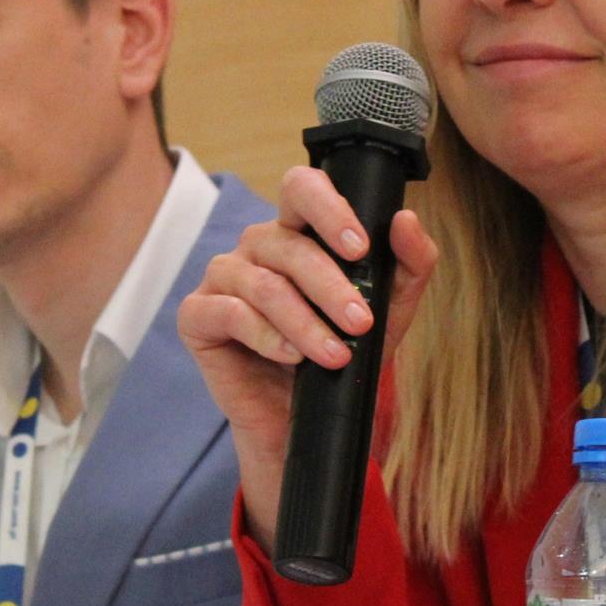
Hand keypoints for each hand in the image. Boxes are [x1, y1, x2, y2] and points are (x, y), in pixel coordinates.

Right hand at [177, 165, 439, 548]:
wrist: (304, 417)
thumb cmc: (341, 351)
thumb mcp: (391, 310)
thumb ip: (408, 264)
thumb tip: (405, 220)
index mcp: (297, 230)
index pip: (302, 188)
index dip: (328, 208)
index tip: (360, 247)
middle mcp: (256, 246)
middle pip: (287, 244)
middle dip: (330, 286)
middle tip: (361, 322)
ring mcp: (223, 278)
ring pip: (263, 284)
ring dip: (305, 322)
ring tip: (335, 355)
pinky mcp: (197, 315)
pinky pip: (229, 313)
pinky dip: (266, 336)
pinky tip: (290, 357)